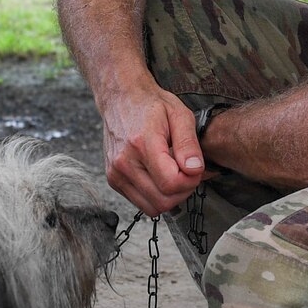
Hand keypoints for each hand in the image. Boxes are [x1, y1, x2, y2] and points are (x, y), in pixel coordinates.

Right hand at [99, 84, 205, 215]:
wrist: (121, 99)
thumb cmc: (151, 104)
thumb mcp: (179, 115)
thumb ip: (188, 144)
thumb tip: (194, 170)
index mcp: (142, 143)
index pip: (171, 183)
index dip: (190, 181)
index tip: (194, 169)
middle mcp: (124, 162)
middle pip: (163, 201)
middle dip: (183, 192)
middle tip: (187, 173)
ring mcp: (116, 173)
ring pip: (152, 208)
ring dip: (170, 197)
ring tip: (174, 175)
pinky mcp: (113, 180)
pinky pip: (141, 203)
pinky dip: (156, 196)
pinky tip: (160, 176)